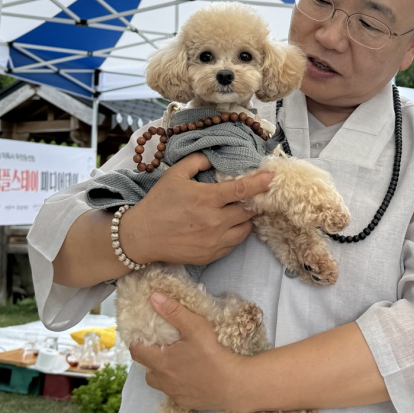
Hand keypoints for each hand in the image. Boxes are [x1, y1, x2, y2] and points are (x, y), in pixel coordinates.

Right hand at [120, 153, 272, 265]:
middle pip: (248, 211)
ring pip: (245, 229)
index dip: (259, 182)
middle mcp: (214, 221)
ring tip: (238, 211)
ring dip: (246, 219)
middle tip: (251, 196)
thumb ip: (197, 161)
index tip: (272, 177)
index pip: (242, 189)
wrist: (141, 236)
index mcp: (207, 199)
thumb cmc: (158, 203)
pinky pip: (233, 244)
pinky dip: (235, 233)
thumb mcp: (174, 175)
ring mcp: (214, 241)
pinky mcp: (211, 255)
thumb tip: (214, 157)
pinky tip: (226, 225)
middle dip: (252, 203)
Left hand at [130, 292, 246, 411]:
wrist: (235, 384)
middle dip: (151, 358)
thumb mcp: (195, 326)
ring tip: (177, 361)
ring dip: (163, 373)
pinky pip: (175, 393)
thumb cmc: (214, 353)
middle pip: (147, 370)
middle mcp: (164, 381)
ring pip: (160, 383)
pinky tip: (192, 376)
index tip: (143, 334)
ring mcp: (175, 394)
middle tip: (163, 346)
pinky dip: (178, 384)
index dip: (137, 341)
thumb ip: (173, 311)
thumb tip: (153, 297)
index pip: (137, 352)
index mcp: (162, 362)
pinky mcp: (187, 403)